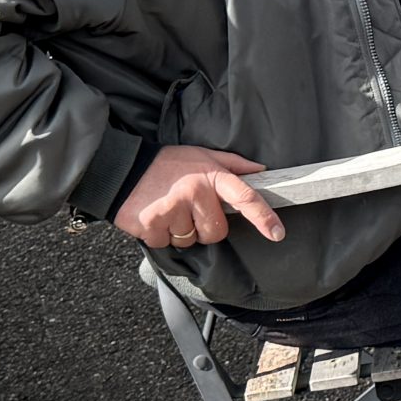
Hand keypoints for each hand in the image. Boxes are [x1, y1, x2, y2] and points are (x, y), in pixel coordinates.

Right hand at [114, 145, 284, 249]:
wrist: (122, 168)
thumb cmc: (168, 164)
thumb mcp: (202, 156)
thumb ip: (233, 165)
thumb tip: (261, 171)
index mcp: (212, 176)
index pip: (245, 197)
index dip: (263, 216)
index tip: (277, 233)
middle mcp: (194, 193)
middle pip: (217, 232)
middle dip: (206, 227)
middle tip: (189, 209)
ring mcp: (172, 210)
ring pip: (191, 241)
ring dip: (182, 231)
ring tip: (169, 209)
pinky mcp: (151, 225)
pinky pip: (167, 244)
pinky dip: (161, 235)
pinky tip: (155, 216)